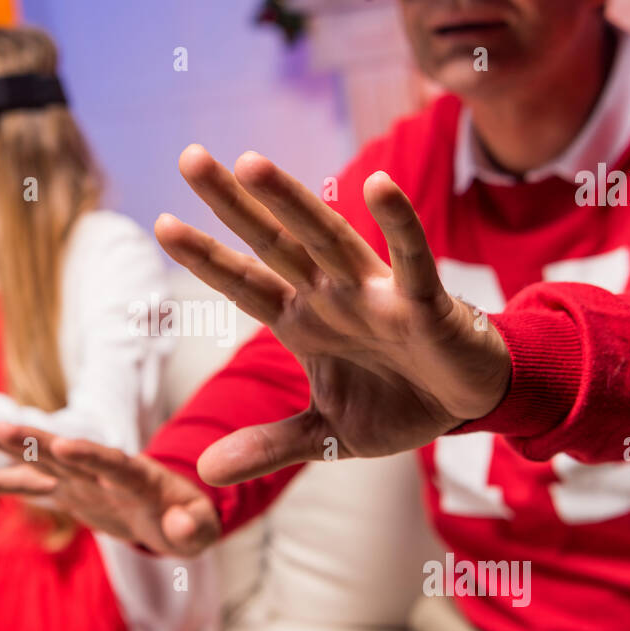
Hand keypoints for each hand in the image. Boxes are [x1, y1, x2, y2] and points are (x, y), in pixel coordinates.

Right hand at [0, 422, 220, 556]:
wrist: (172, 515)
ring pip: (44, 461)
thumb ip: (193, 526)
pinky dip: (2, 484)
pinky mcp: (68, 492)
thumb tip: (179, 526)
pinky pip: (32, 487)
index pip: (114, 465)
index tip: (63, 444)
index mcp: (140, 478)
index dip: (90, 455)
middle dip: (35, 440)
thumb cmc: (189, 521)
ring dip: (13, 447)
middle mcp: (105, 473)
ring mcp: (83, 480)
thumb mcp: (200, 529)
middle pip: (67, 454)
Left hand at [162, 145, 511, 485]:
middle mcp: (330, 296)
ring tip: (250, 163)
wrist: (468, 405)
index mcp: (302, 322)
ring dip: (291, 202)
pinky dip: (398, 223)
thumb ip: (268, 446)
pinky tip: (378, 184)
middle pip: (272, 243)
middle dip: (232, 204)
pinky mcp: (424, 302)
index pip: (244, 284)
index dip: (205, 258)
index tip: (161, 224)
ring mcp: (375, 293)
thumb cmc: (397, 403)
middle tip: (189, 157)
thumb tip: (204, 473)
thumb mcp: (325, 436)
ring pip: (327, 238)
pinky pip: (412, 258)